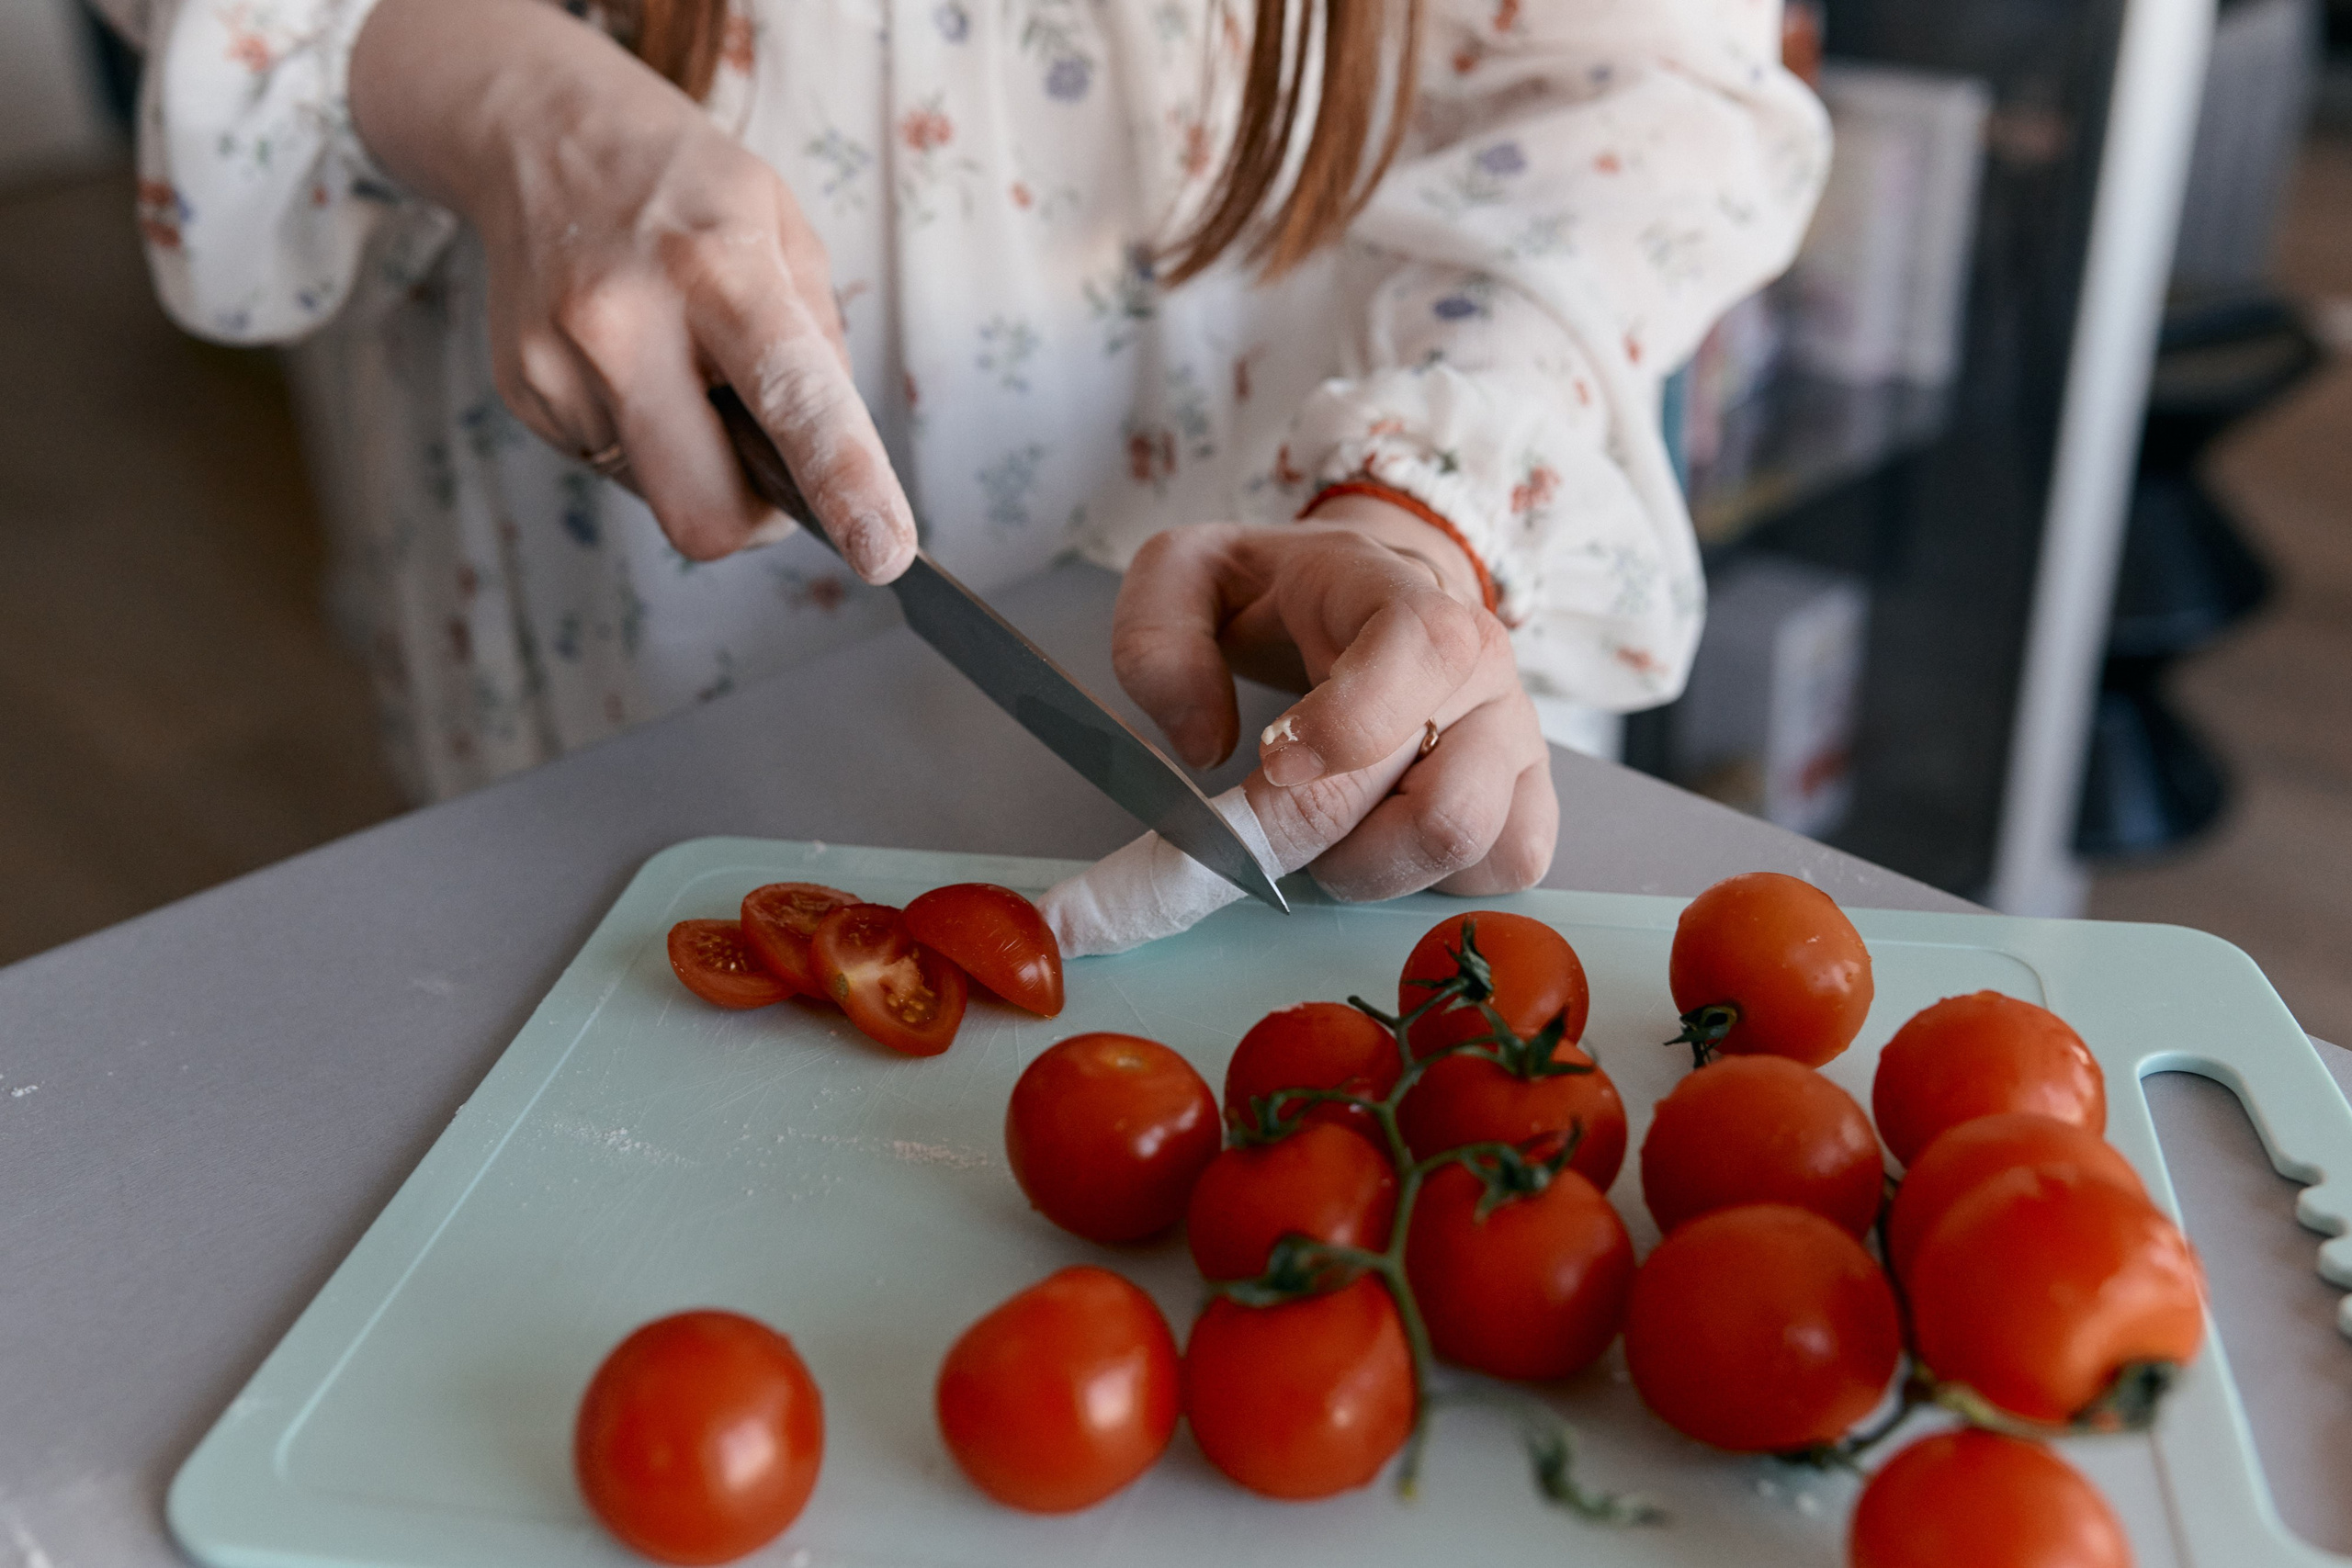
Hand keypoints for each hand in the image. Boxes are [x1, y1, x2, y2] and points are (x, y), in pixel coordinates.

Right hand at [349, 0, 914, 578]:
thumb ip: (821, 352)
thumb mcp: (785, 232)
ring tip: (682, 367)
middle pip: (704, 513)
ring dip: (695, 464)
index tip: (883, 553)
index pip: (792, 400)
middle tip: (774, 474)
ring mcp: (558, 366)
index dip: (844, 485)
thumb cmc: (685, 189)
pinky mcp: (524, 397)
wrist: (539, 134)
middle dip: (754, 519)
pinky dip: (647, 439)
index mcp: (716, 269)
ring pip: (662, 498)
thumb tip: (834, 470)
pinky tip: (634, 364)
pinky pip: (616, 468)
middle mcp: (622, 322)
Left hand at [1112, 500, 1556, 899]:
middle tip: (1260, 826)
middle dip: (1326, 842)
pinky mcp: (1530, 792)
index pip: (1420, 652)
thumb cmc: (1277, 594)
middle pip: (1441, 803)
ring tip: (1319, 831)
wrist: (1370, 593)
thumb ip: (1156, 642)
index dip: (1347, 728)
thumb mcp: (1185, 576)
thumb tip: (1201, 748)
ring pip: (1473, 845)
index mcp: (1403, 594)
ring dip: (1375, 868)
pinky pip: (1506, 865)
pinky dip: (1429, 879)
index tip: (1270, 763)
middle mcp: (1484, 665)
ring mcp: (1517, 734)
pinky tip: (1376, 842)